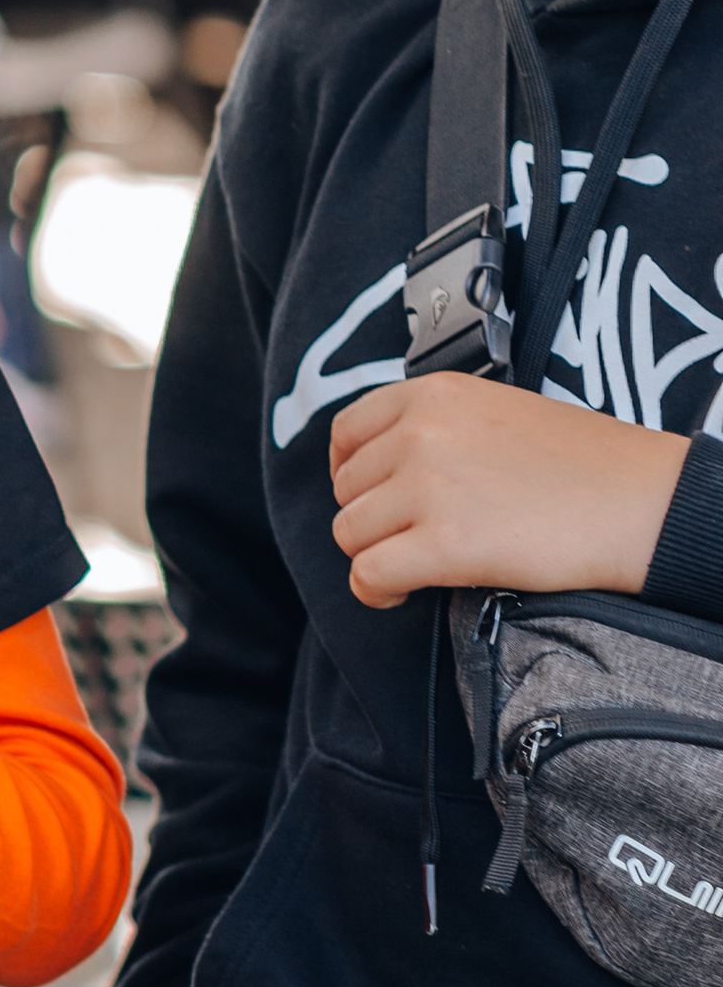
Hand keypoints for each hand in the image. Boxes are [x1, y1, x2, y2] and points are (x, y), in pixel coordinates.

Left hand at [327, 375, 686, 611]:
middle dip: (372, 519)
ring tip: (410, 565)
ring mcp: (428, 488)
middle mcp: (420, 434)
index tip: (371, 496)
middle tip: (410, 536)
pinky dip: (375, 590)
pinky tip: (402, 592)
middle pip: (347, 489)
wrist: (639, 502)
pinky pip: (369, 574)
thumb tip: (387, 467)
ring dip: (374, 556)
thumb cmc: (582, 463)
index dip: (350, 472)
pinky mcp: (444, 544)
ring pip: (350, 533)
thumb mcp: (496, 411)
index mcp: (433, 395)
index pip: (347, 433)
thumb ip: (436, 427)